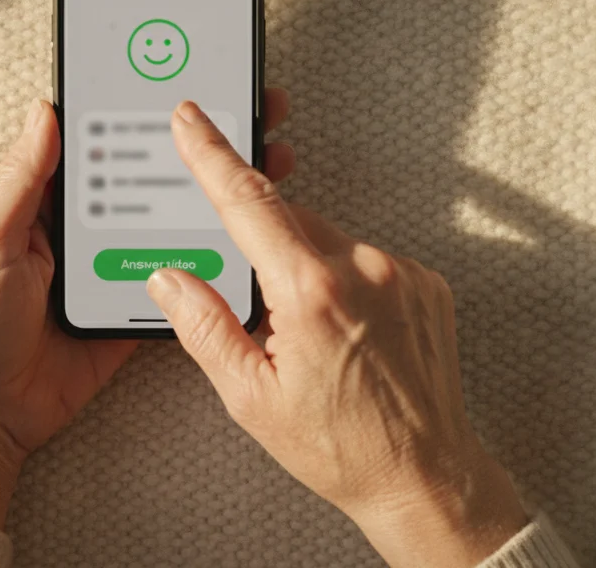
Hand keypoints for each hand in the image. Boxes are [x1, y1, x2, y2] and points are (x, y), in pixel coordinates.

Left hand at [0, 92, 295, 528]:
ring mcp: (108, 268)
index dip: (133, 114)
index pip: (94, 143)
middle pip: (143, 178)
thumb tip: (44, 109)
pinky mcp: (129, 309)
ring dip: (207, 198)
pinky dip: (207, 259)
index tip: (180, 83)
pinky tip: (247, 234)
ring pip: (166, 223)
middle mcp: (79, 229)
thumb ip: (19, 178)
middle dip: (190, 151)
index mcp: (39, 202)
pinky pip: (175, 278)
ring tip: (263, 165)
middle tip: (245, 116)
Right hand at [145, 101, 527, 567]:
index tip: (192, 120)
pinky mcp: (426, 281)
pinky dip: (343, 280)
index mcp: (311, 292)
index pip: (248, 202)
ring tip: (311, 338)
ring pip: (327, 240)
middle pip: (288, 221)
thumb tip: (168, 278)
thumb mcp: (251, 396)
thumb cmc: (341, 447)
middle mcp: (363, 268)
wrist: (425, 476)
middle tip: (259, 310)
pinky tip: (345, 333)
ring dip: (303, 268)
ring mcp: (401, 272)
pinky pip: (365, 258)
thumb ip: (204, 327)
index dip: (212, 154)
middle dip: (260, 249)